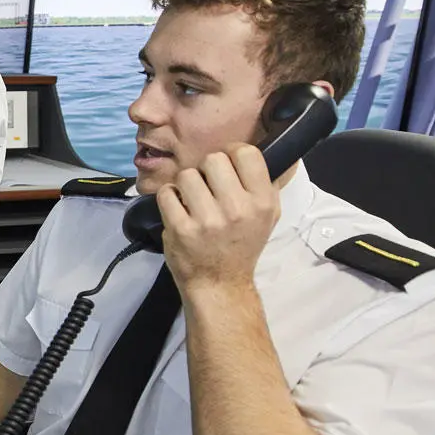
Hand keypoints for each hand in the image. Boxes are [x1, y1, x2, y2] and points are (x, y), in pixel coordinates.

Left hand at [154, 146, 279, 293]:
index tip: (226, 164)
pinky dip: (169, 198)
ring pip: (187, 174)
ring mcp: (207, 220)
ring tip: (192, 200)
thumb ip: (263, 183)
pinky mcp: (181, 229)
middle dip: (206, 170)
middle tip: (207, 187)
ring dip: (186, 185)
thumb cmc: (242, 245)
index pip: (246, 153)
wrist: (220, 283)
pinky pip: (166, 193)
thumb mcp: (267, 216)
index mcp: (262, 202)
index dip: (232, 153)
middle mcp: (237, 209)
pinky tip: (177, 209)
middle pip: (213, 159)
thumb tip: (249, 151)